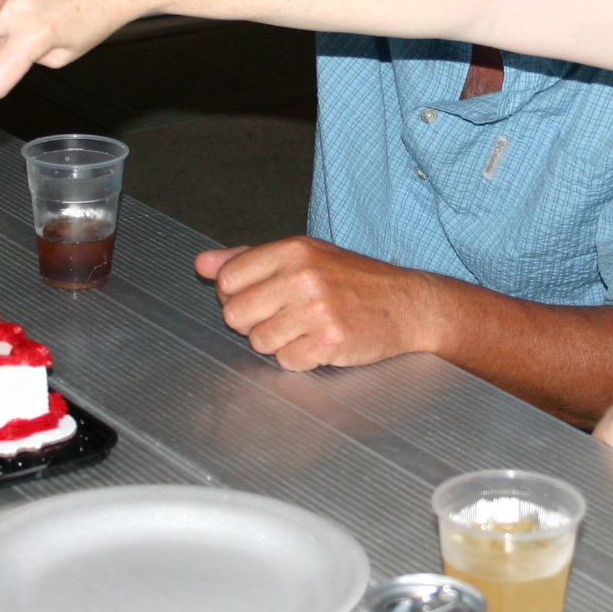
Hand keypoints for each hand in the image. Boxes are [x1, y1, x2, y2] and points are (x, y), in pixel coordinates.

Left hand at [194, 237, 449, 370]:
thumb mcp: (304, 256)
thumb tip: (202, 264)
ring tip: (306, 329)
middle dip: (254, 322)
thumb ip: (249, 260)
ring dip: (279, 342)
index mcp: (293, 250)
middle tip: (284, 316)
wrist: (410, 304)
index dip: (236, 295)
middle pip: (235, 314)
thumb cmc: (356, 281)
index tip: (259, 298)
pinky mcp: (330, 341)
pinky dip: (301, 358)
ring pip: (259, 341)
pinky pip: (287, 361)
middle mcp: (303, 276)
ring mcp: (317, 310)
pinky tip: (320, 343)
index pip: (227, 278)